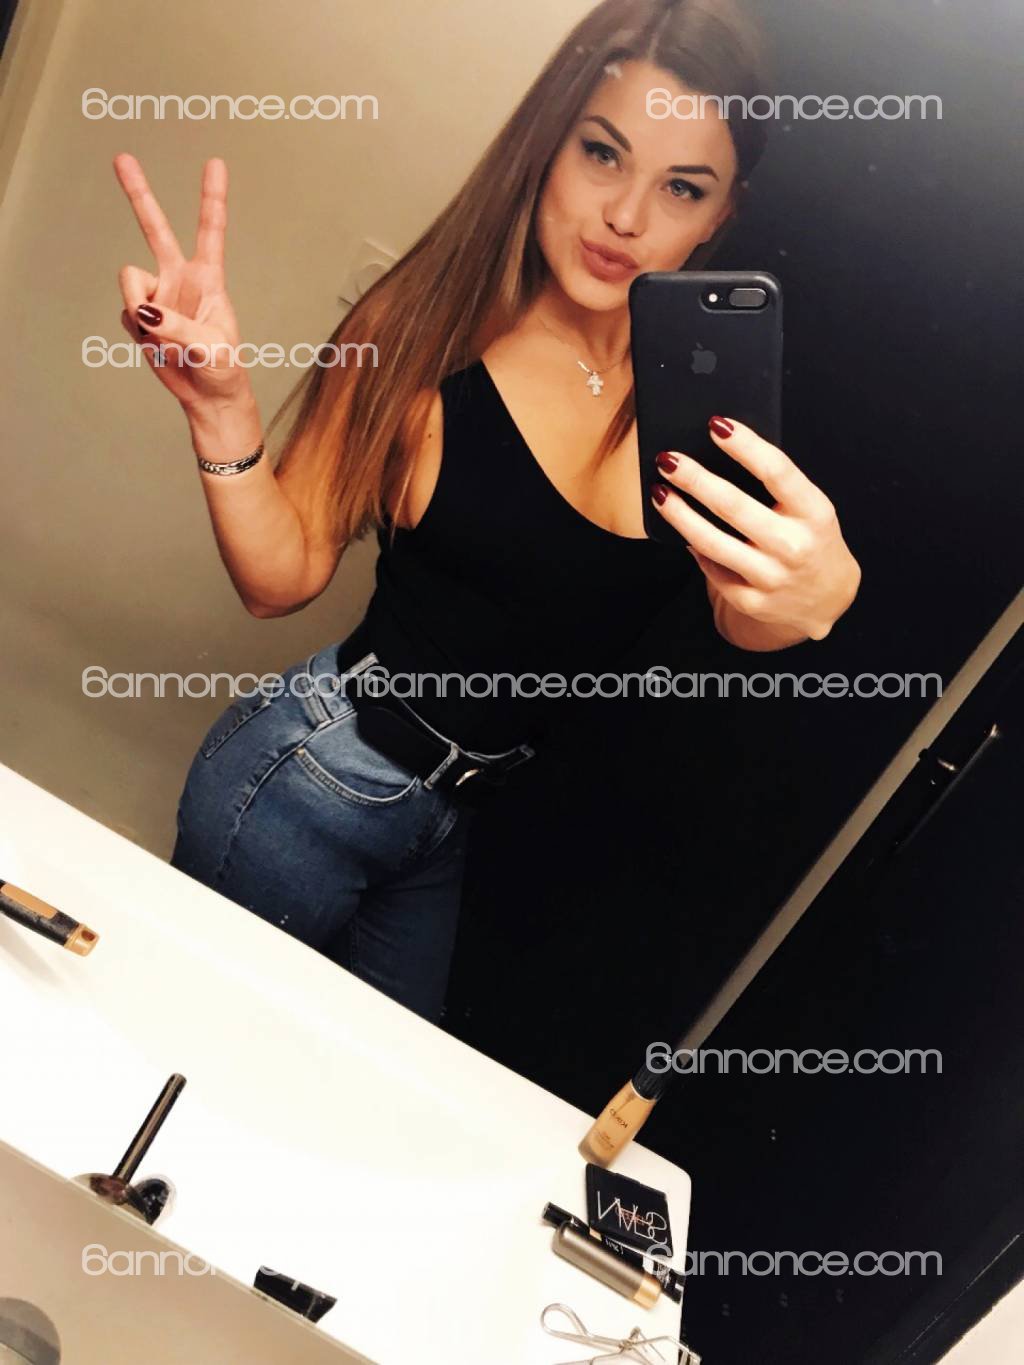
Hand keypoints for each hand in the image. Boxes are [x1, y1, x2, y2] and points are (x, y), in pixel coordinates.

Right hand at [113, 153, 252, 412]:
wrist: (207, 397)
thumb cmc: (222, 370)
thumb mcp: (212, 349)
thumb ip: (179, 328)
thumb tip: (145, 311)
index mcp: (209, 280)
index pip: (211, 232)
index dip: (212, 198)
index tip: (216, 164)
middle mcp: (180, 280)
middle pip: (156, 229)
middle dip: (138, 194)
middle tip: (121, 158)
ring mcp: (158, 297)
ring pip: (129, 282)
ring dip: (139, 308)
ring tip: (163, 336)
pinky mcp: (141, 317)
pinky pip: (126, 314)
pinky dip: (138, 333)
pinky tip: (156, 344)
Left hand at [651, 417, 860, 642]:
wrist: (827, 597)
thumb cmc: (810, 538)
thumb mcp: (810, 508)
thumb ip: (778, 486)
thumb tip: (721, 453)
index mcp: (814, 512)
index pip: (776, 471)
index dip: (745, 445)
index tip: (716, 424)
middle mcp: (794, 546)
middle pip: (733, 506)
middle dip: (694, 479)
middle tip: (668, 460)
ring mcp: (771, 577)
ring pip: (711, 541)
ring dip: (679, 514)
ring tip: (660, 492)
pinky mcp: (752, 601)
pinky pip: (711, 569)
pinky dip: (694, 548)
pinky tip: (681, 530)